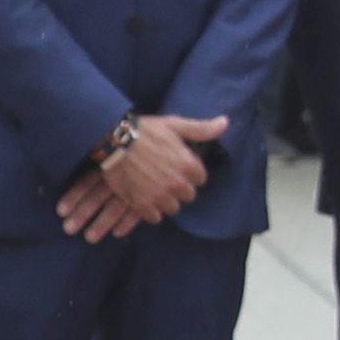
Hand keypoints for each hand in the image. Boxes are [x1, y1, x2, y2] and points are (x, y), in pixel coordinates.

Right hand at [63, 113, 228, 238]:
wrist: (114, 141)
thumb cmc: (145, 131)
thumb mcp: (175, 125)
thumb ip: (202, 129)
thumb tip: (225, 122)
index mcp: (188, 165)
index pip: (200, 179)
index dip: (190, 174)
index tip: (179, 168)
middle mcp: (177, 183)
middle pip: (188, 195)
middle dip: (180, 188)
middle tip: (166, 180)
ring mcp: (159, 195)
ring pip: (172, 208)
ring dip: (166, 201)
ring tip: (155, 190)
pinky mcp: (141, 204)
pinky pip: (154, 217)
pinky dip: (151, 211)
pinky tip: (145, 200)